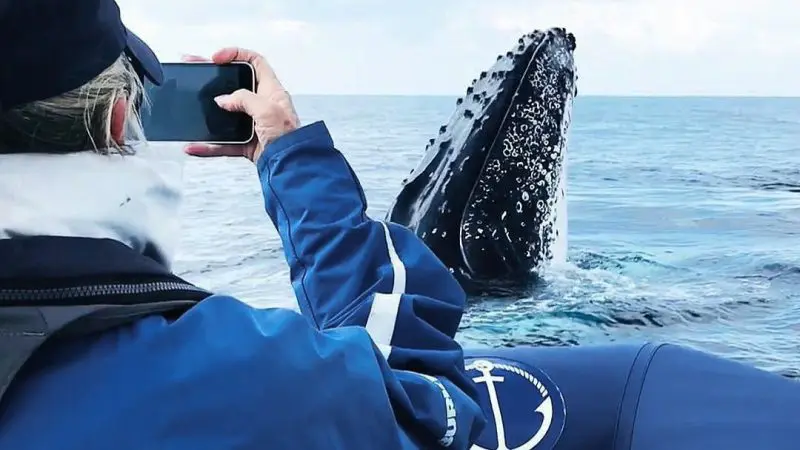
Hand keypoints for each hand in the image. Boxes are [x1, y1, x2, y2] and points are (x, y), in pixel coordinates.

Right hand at [182, 47, 299, 162]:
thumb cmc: (288, 137)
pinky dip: (208, 145)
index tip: (217, 58)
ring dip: (206, 112)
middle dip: (213, 77)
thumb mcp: (268, 109)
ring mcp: (253, 124)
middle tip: (194, 68)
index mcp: (271, 91)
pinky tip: (195, 146)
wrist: (291, 166)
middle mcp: (262, 105)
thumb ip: (244, 99)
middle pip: (233, 85)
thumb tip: (223, 100)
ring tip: (188, 104)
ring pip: (224, 114)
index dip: (237, 55)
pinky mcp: (247, 143)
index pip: (255, 62)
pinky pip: (223, 142)